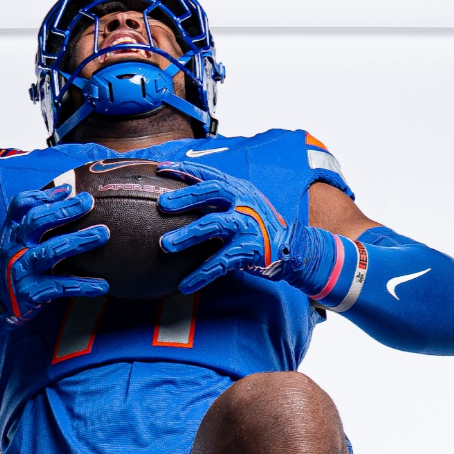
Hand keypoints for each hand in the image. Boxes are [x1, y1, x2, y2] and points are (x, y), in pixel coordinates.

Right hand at [0, 186, 109, 327]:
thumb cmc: (12, 266)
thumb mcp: (14, 241)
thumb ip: (33, 218)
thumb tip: (66, 190)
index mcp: (11, 233)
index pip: (21, 205)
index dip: (44, 195)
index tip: (68, 189)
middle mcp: (14, 248)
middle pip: (37, 222)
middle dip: (65, 210)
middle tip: (89, 202)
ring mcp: (22, 270)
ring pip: (51, 251)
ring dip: (78, 241)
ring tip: (103, 234)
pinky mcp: (32, 293)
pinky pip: (61, 287)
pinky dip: (83, 285)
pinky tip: (102, 284)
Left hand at [156, 165, 291, 293]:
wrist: (292, 248)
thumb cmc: (259, 224)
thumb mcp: (243, 204)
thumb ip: (220, 198)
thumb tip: (183, 195)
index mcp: (238, 189)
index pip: (209, 174)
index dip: (185, 170)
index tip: (161, 169)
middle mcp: (243, 203)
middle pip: (212, 192)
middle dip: (185, 197)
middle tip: (162, 204)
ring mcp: (247, 226)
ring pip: (212, 225)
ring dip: (187, 235)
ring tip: (165, 245)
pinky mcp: (249, 250)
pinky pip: (220, 263)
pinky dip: (201, 275)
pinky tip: (185, 285)